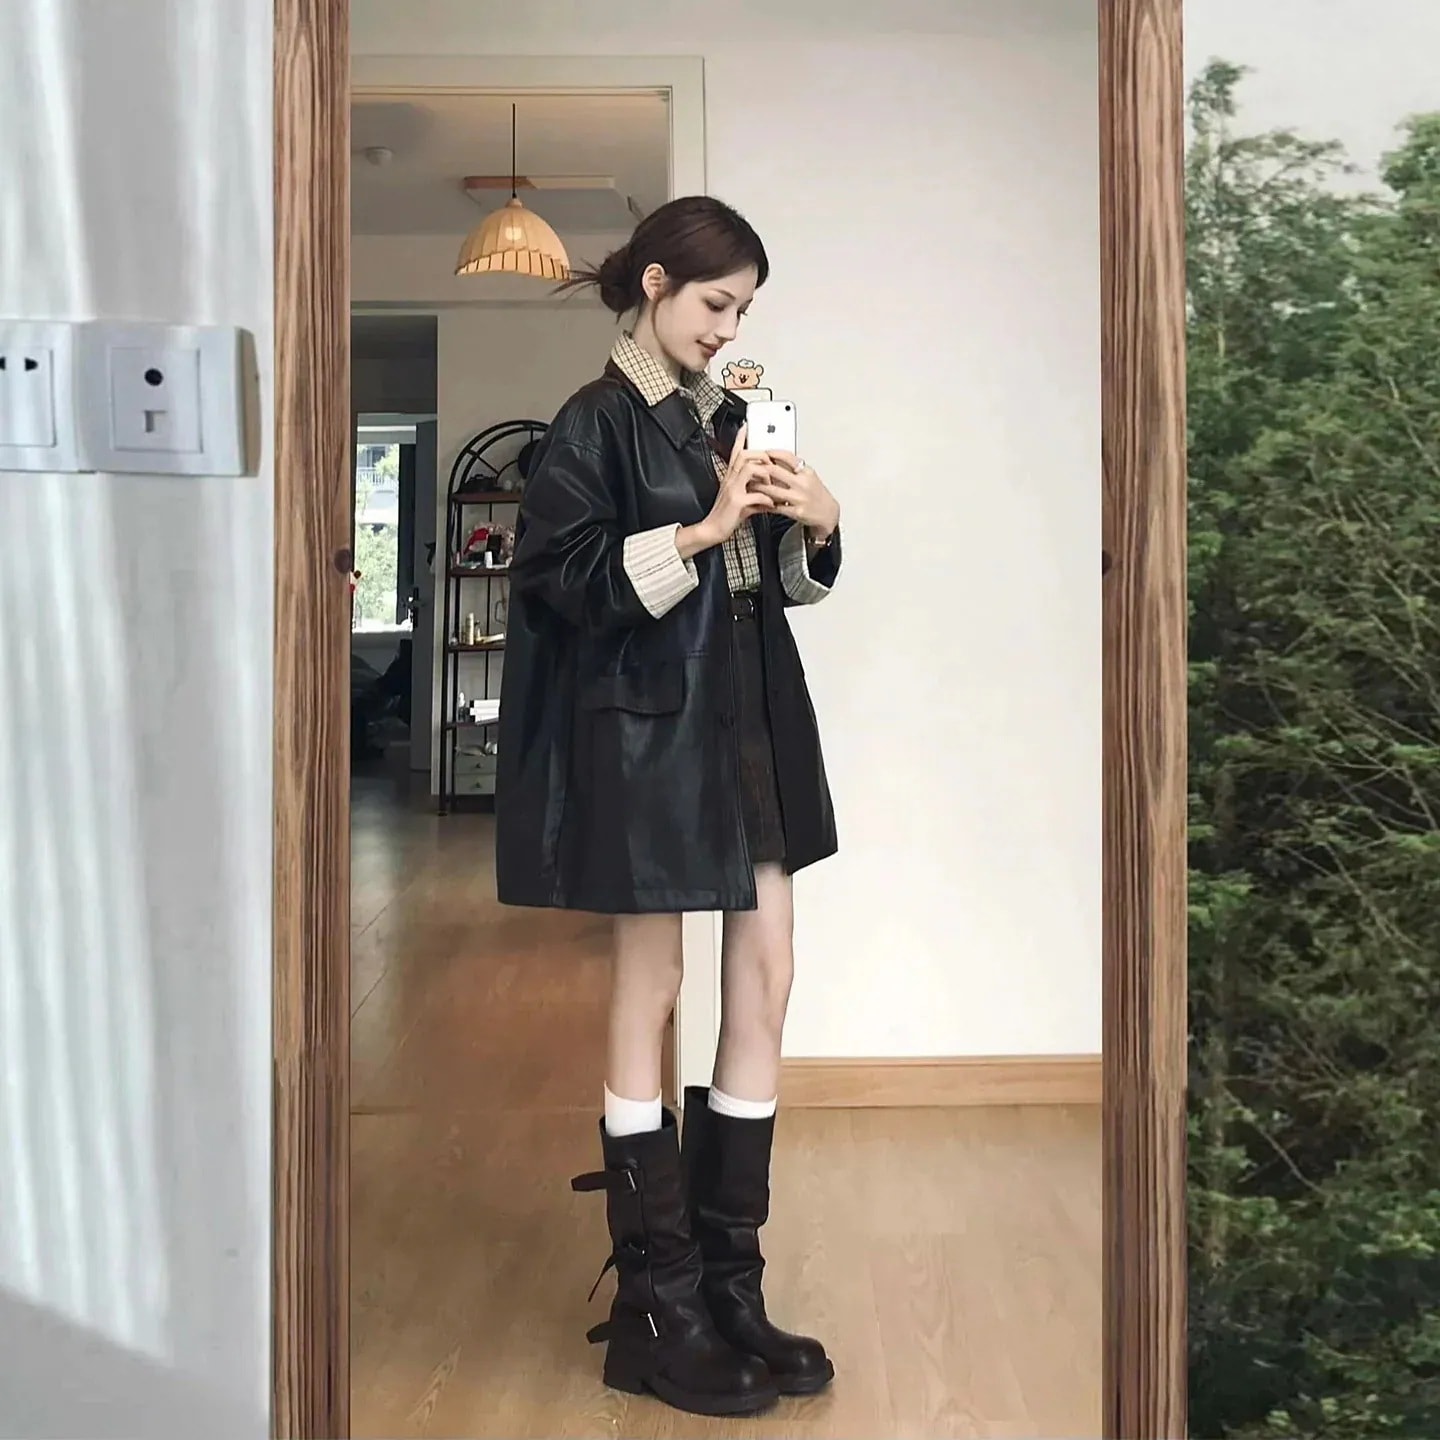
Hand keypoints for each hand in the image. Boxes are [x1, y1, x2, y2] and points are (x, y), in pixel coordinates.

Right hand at [676, 423, 781, 556]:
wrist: (712, 530)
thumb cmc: (726, 516)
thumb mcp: (741, 501)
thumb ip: (754, 494)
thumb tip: (768, 495)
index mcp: (731, 478)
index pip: (735, 452)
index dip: (741, 438)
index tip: (746, 427)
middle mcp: (730, 480)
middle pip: (745, 455)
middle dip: (761, 456)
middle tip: (771, 465)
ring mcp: (733, 489)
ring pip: (749, 468)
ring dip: (764, 473)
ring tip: (770, 484)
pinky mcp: (737, 502)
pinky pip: (755, 493)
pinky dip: (766, 498)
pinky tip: (770, 504)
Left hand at [750, 451, 840, 540]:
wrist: (827, 514)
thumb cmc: (816, 494)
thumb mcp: (809, 476)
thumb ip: (794, 468)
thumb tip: (776, 458)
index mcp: (806, 472)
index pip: (788, 457)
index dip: (773, 453)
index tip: (764, 452)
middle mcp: (803, 483)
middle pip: (775, 471)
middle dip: (760, 469)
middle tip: (750, 468)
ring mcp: (799, 498)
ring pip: (772, 490)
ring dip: (758, 487)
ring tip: (749, 484)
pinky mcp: (796, 512)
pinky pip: (775, 506)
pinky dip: (765, 502)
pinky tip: (758, 500)